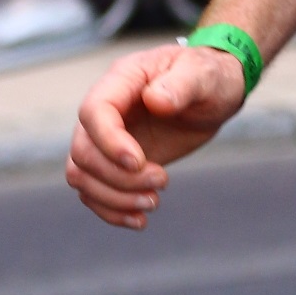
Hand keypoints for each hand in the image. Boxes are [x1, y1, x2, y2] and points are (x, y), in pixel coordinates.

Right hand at [66, 42, 249, 229]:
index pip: (94, 112)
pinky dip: (112, 210)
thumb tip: (156, 100)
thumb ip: (182, 84)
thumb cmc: (210, 76)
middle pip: (83, 151)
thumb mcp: (205, 74)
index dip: (109, 142)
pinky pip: (94, 191)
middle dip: (118, 176)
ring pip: (82, 175)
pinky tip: (140, 220)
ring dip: (113, 198)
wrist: (213, 94)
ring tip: (154, 202)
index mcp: (122, 80)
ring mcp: (105, 138)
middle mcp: (105, 110)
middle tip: (163, 181)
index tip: (139, 163)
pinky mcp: (114, 163)